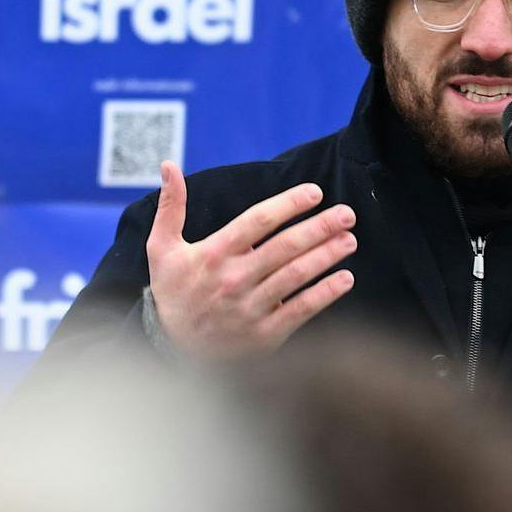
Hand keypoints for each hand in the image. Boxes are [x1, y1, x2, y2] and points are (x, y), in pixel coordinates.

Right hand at [146, 161, 356, 358]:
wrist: (170, 347)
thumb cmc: (174, 290)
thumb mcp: (161, 248)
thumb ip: (171, 206)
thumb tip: (167, 164)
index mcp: (214, 253)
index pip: (258, 220)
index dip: (289, 204)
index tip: (315, 192)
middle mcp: (234, 279)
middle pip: (285, 246)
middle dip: (320, 227)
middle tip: (347, 214)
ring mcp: (250, 307)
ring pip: (296, 275)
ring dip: (327, 255)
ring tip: (350, 240)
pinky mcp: (264, 334)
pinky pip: (301, 310)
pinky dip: (326, 294)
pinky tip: (345, 278)